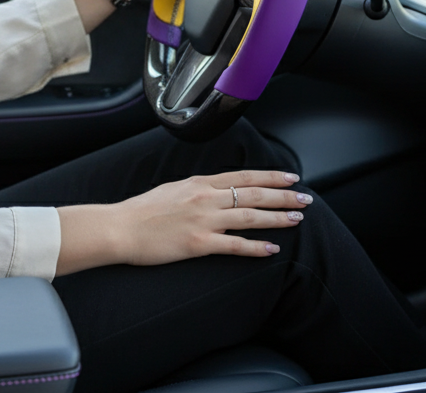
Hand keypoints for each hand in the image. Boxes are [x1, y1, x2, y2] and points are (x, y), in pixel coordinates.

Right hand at [56, 170, 310, 275]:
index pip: (243, 176)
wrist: (119, 227)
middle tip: (306, 198)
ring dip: (277, 217)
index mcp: (199, 183)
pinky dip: (256, 247)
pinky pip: (234, 245)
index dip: (270, 177)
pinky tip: (273, 249)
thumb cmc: (141, 211)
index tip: (290, 178)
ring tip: (298, 219)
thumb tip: (215, 191)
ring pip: (250, 216)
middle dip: (283, 196)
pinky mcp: (198, 243)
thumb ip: (196, 190)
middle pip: (253, 194)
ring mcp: (203, 220)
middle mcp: (205, 198)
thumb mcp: (172, 190)